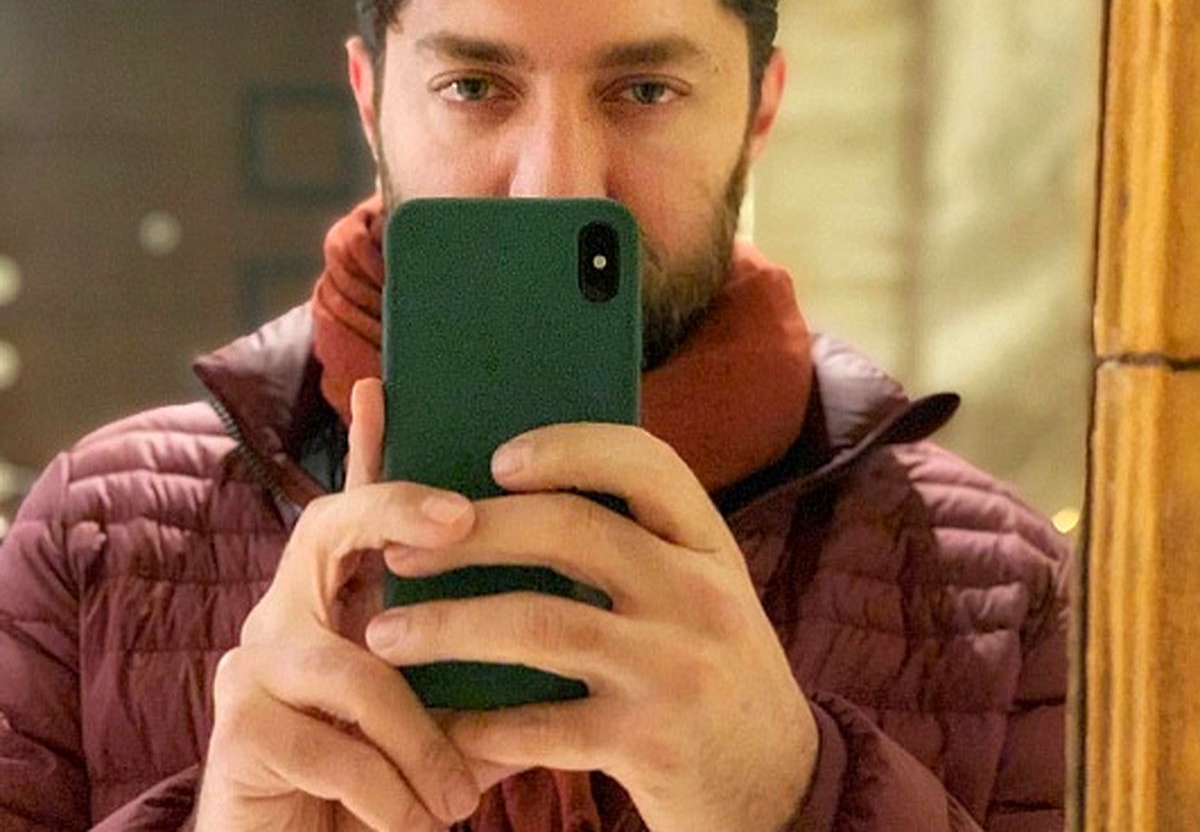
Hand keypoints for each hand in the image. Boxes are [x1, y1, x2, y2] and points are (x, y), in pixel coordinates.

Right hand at [194, 379, 484, 831]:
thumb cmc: (381, 782)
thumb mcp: (439, 716)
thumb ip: (483, 668)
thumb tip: (569, 624)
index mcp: (342, 597)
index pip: (356, 506)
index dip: (369, 445)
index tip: (382, 387)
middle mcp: (289, 609)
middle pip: (331, 525)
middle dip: (396, 510)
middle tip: (462, 519)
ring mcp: (256, 661)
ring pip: (355, 667)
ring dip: (420, 738)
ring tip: (461, 799)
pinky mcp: (238, 724)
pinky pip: (332, 747)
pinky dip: (388, 793)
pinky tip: (417, 822)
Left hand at [364, 424, 819, 831]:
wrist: (782, 789)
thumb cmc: (716, 671)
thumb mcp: (705, 592)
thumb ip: (643, 546)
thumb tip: (523, 493)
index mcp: (708, 544)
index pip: (645, 462)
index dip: (567, 447)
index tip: (498, 459)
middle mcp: (698, 594)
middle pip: (570, 530)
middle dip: (473, 533)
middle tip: (401, 551)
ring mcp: (674, 668)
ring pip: (538, 623)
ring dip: (447, 626)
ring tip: (384, 634)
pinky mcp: (650, 743)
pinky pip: (540, 725)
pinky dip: (477, 725)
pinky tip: (437, 723)